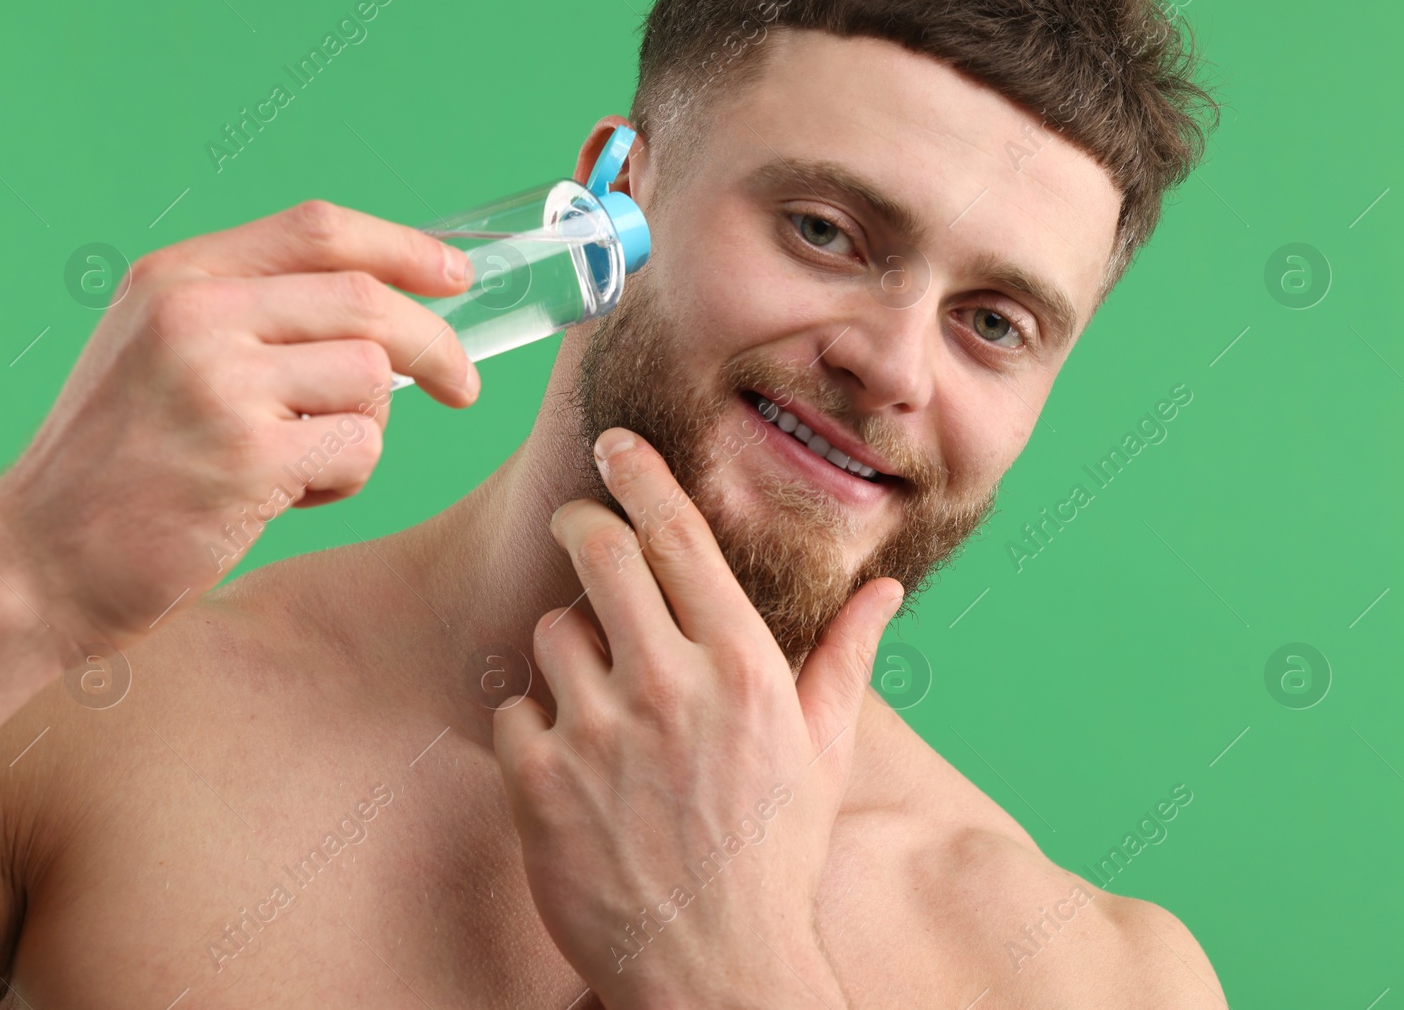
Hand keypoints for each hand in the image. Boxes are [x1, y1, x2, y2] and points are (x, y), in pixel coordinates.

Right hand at [0, 199, 475, 658]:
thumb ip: (255, 312)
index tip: (456, 275)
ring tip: (303, 463)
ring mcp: (220, 386)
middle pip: (366, 301)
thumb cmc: (121, 462)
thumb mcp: (161, 350)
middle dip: (435, 345)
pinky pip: (358, 450)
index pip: (319, 229)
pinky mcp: (248, 460)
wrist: (40, 560)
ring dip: (365, 431)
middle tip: (461, 386)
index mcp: (177, 276)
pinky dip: (343, 480)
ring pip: (371, 381)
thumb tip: (386, 301)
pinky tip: (283, 497)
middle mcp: (195, 315)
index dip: (405, 247)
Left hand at [492, 426, 902, 1009]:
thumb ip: (846, 655)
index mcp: (742, 668)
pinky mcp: (538, 783)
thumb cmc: (774, 851)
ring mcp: (598, 734)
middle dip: (583, 526)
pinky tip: (573, 766)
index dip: (640, 477)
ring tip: (602, 701)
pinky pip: (514, 708)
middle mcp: (670, 687)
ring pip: (551, 632)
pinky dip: (534, 726)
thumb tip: (889, 586)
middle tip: (580, 529)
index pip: (678, 537)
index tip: (613, 446)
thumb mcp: (824, 750)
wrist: (715, 967)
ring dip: (568, 650)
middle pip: (599, 554)